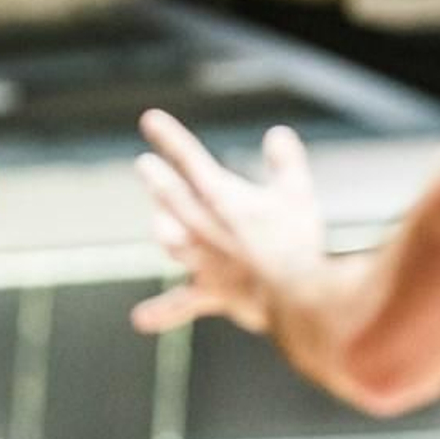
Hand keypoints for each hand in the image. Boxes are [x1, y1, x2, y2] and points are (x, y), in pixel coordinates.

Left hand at [131, 108, 325, 334]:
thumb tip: (278, 133)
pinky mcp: (210, 294)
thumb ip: (285, 159)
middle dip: (157, 178)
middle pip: (170, 196)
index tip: (148, 119)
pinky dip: (162, 312)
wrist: (295, 293)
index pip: (188, 158)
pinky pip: (181, 304)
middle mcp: (201, 227)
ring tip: (158, 222)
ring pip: (170, 240)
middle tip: (144, 165)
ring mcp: (201, 262)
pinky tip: (141, 319)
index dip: (167, 137)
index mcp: (220, 196)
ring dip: (162, 226)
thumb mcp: (298, 191)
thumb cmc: (297, 240)